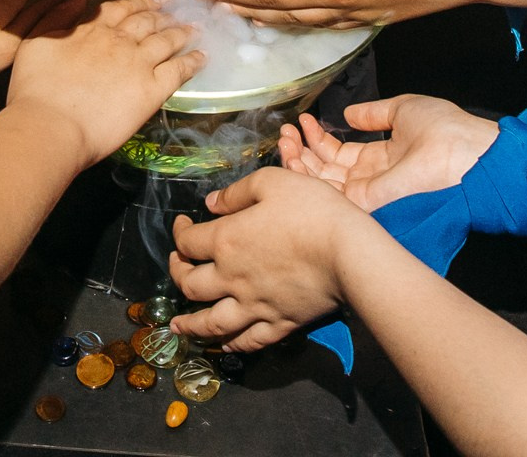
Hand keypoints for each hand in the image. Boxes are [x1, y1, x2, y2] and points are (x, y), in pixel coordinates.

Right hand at [5, 0, 202, 165]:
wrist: (50, 125)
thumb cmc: (34, 89)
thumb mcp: (34, 41)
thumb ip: (55, 15)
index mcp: (92, 28)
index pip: (120, 8)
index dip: (136, 3)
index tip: (147, 3)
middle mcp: (120, 39)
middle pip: (148, 20)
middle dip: (162, 15)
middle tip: (174, 15)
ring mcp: (139, 63)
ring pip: (168, 40)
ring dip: (183, 32)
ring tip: (195, 29)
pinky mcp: (152, 89)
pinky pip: (179, 70)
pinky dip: (193, 61)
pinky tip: (202, 57)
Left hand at [166, 168, 373, 351]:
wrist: (349, 252)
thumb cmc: (312, 210)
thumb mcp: (271, 182)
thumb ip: (236, 193)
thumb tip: (210, 204)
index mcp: (226, 240)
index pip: (188, 242)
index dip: (179, 232)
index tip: (182, 225)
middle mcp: (232, 278)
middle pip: (190, 285)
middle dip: (177, 274)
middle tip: (177, 267)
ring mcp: (254, 305)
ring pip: (211, 323)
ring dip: (190, 325)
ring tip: (178, 327)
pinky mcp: (278, 324)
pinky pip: (247, 340)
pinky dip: (231, 344)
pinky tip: (224, 344)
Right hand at [278, 95, 497, 211]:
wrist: (466, 156)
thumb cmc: (444, 130)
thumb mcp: (405, 109)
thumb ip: (374, 113)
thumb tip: (347, 114)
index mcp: (380, 159)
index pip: (339, 153)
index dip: (318, 138)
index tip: (303, 120)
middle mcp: (369, 180)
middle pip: (325, 170)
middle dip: (301, 150)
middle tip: (285, 131)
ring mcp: (366, 195)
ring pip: (321, 184)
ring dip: (297, 162)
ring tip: (283, 139)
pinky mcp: (365, 206)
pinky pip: (328, 196)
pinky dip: (305, 178)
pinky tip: (292, 155)